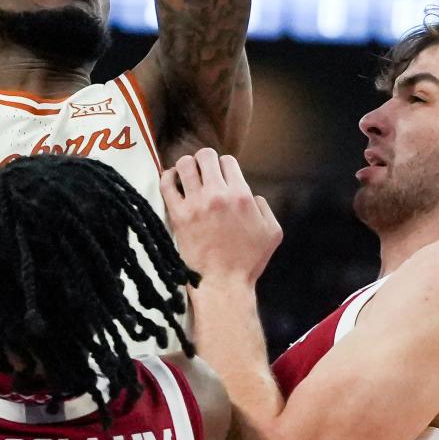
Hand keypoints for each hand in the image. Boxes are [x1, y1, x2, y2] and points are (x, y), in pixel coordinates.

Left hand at [161, 149, 282, 284]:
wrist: (223, 283)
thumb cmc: (248, 261)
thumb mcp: (272, 232)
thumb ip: (264, 207)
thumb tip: (252, 196)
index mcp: (242, 195)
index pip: (228, 161)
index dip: (224, 167)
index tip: (220, 177)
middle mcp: (218, 194)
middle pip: (206, 156)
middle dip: (205, 161)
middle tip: (203, 173)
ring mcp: (196, 203)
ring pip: (185, 164)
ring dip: (186, 166)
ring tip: (187, 175)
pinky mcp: (178, 215)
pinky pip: (167, 184)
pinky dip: (168, 176)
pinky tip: (172, 180)